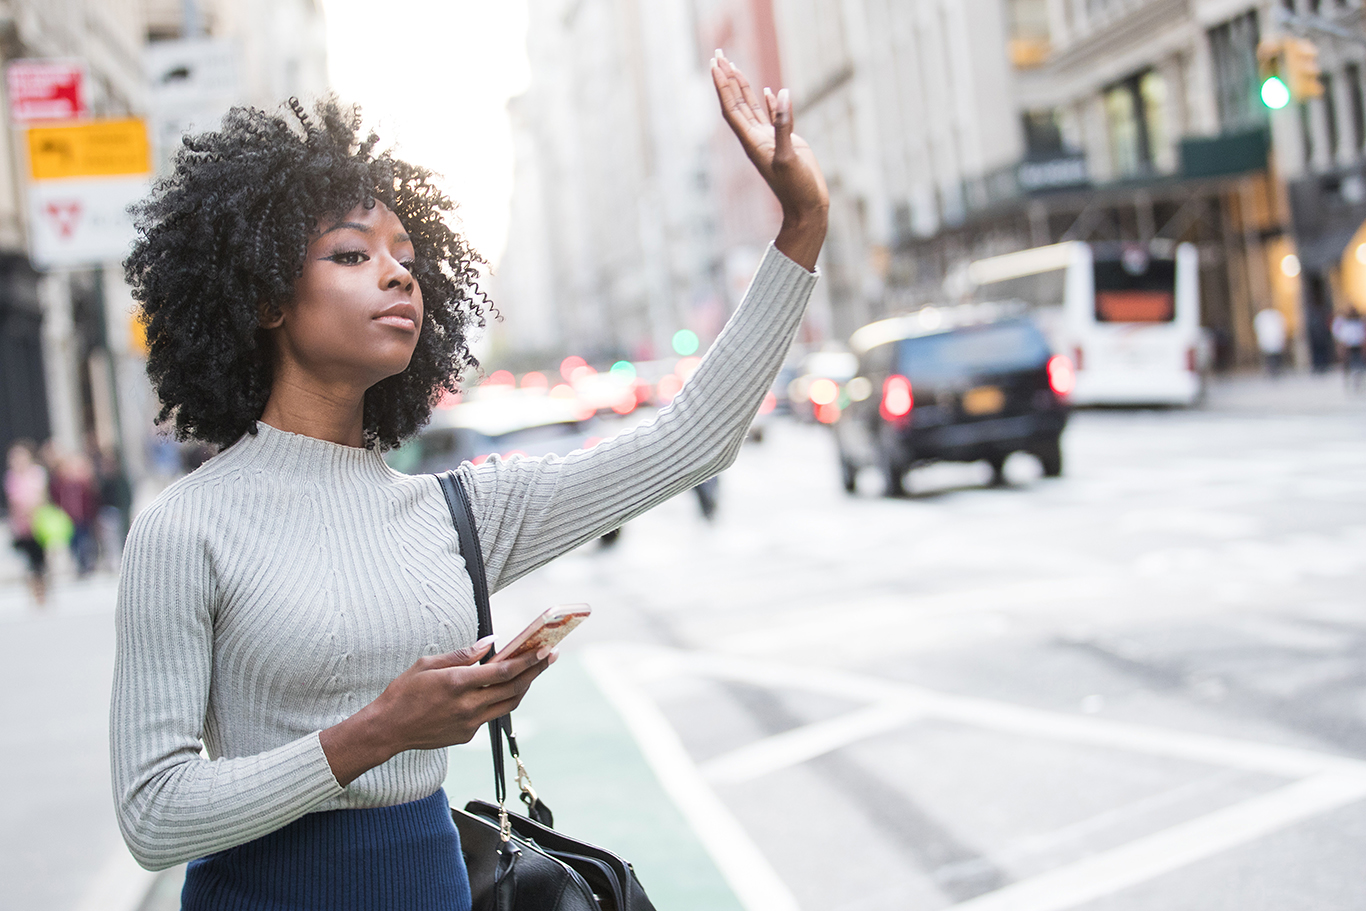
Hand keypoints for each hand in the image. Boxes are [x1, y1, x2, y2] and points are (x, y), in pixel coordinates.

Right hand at [320, 637, 554, 786]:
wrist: (387, 730)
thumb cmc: (404, 692)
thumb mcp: (428, 664)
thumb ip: (462, 654)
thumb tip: (490, 643)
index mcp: (458, 684)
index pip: (504, 671)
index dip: (528, 661)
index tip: (545, 649)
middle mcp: (468, 706)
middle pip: (514, 689)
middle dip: (535, 671)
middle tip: (550, 656)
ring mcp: (469, 724)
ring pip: (508, 705)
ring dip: (524, 687)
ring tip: (533, 672)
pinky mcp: (466, 736)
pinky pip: (490, 716)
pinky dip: (499, 701)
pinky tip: (502, 689)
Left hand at [711, 50, 827, 269]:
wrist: (807, 208)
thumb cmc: (796, 189)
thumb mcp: (789, 157)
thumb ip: (784, 126)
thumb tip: (781, 94)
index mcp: (752, 142)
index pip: (732, 107)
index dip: (723, 85)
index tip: (715, 63)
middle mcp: (757, 139)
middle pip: (736, 102)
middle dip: (727, 78)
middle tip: (718, 54)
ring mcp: (770, 140)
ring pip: (751, 107)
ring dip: (742, 86)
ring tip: (733, 64)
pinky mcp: (785, 143)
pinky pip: (773, 118)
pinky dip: (768, 103)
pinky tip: (769, 92)